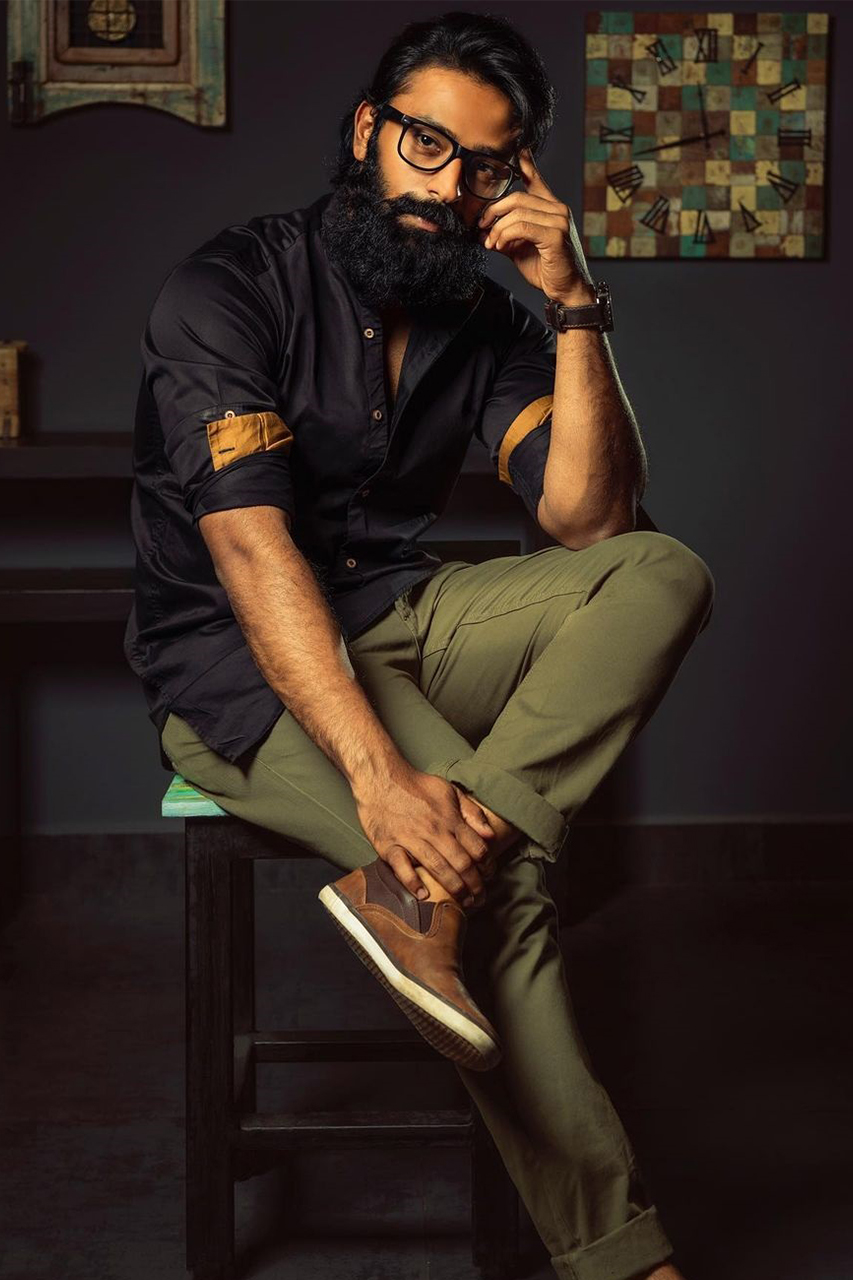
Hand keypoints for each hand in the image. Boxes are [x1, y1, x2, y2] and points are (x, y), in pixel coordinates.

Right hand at [352, 762, 498, 904]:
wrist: (380, 778)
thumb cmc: (416, 786)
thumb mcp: (450, 791)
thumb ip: (472, 812)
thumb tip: (490, 834)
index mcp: (449, 818)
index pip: (476, 848)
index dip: (487, 865)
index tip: (489, 875)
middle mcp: (433, 831)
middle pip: (461, 863)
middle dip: (475, 885)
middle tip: (480, 898)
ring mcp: (410, 839)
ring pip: (438, 868)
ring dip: (454, 889)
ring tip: (463, 903)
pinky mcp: (389, 845)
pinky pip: (402, 868)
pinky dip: (412, 882)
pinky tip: (423, 895)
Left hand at [477, 146, 594, 303]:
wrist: (566, 290)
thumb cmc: (545, 268)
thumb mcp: (519, 247)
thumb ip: (505, 234)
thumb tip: (482, 230)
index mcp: (550, 207)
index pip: (535, 177)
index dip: (523, 162)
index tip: (515, 148)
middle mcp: (557, 208)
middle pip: (516, 196)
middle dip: (493, 211)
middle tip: (480, 228)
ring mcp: (559, 220)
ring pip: (517, 211)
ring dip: (497, 228)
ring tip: (491, 243)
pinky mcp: (555, 234)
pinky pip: (521, 226)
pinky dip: (505, 235)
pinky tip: (499, 246)